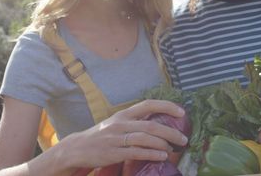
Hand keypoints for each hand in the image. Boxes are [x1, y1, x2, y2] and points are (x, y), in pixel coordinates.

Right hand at [62, 100, 187, 168]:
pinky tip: (161, 156)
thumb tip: (158, 124)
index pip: (148, 104)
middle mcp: (120, 123)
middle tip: (183, 139)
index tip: (181, 112)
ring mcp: (116, 138)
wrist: (77, 149)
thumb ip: (134, 122)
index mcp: (123, 114)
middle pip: (151, 125)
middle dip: (170, 132)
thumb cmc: (101, 136)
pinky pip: (136, 153)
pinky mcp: (113, 153)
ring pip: (145, 138)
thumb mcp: (116, 124)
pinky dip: (151, 154)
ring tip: (173, 149)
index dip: (166, 106)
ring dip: (163, 144)